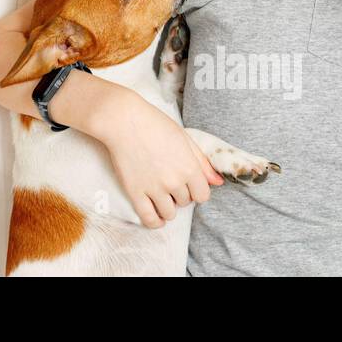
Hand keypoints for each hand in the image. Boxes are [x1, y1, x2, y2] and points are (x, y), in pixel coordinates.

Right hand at [90, 91, 224, 228]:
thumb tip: (218, 182)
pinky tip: (157, 217)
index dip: (196, 190)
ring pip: (169, 213)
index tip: (188, 183)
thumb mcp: (184, 138)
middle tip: (168, 180)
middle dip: (180, 194)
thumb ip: (202, 162)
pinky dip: (155, 222)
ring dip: (167, 206)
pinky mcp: (135, 192)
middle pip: (185, 202)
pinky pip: (149, 218)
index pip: (203, 195)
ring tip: (161, 195)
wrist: (123, 120)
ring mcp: (154, 188)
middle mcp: (174, 181)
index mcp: (189, 167)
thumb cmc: (154, 124)